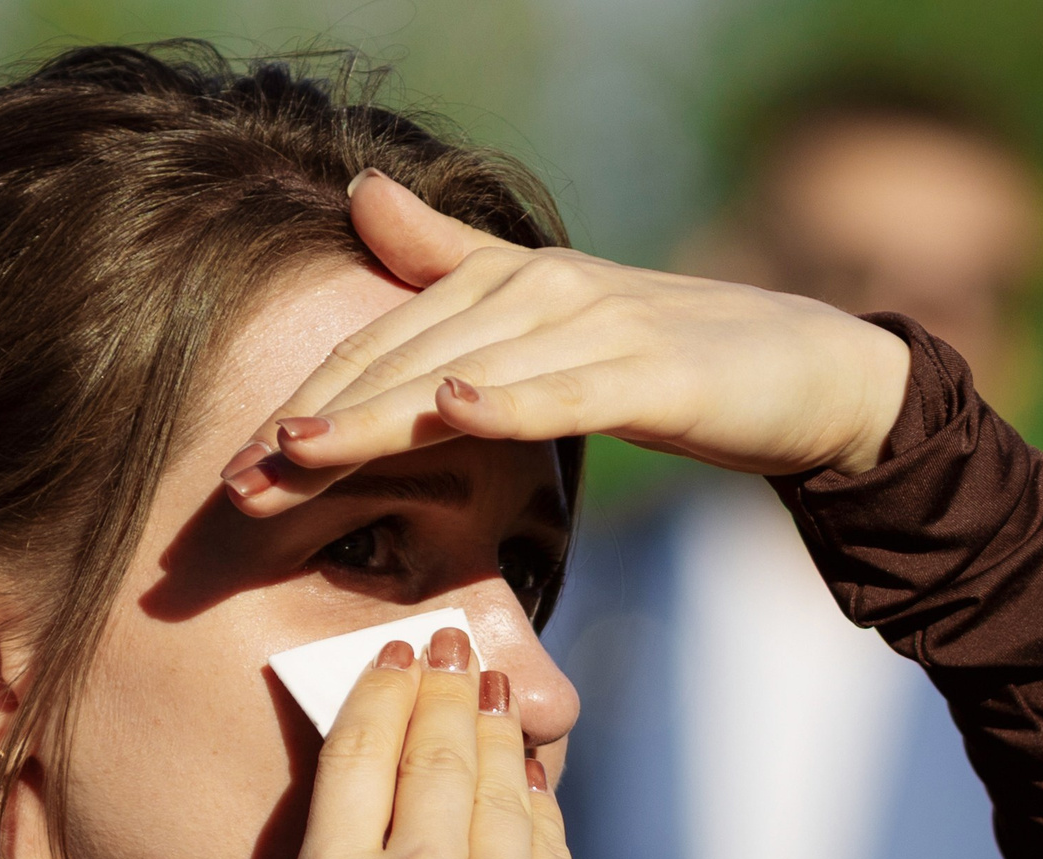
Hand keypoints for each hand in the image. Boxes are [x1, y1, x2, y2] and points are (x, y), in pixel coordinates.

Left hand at [223, 171, 912, 513]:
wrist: (805, 370)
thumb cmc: (671, 355)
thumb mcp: (551, 316)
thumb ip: (454, 261)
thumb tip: (361, 194)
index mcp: (506, 285)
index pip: (383, 344)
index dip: (308, 398)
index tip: (238, 460)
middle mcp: (541, 292)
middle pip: (404, 360)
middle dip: (317, 422)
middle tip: (240, 480)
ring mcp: (600, 325)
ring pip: (467, 374)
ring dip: (380, 417)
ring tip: (302, 455)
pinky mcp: (658, 369)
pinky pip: (570, 389)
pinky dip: (511, 400)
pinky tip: (455, 410)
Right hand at [291, 626, 607, 858]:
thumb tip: (412, 797)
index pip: (359, 751)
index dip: (382, 690)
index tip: (397, 657)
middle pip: (435, 747)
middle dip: (445, 685)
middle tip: (452, 643)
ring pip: (499, 782)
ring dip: (493, 727)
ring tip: (486, 691)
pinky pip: (549, 841)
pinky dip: (534, 801)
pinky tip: (525, 774)